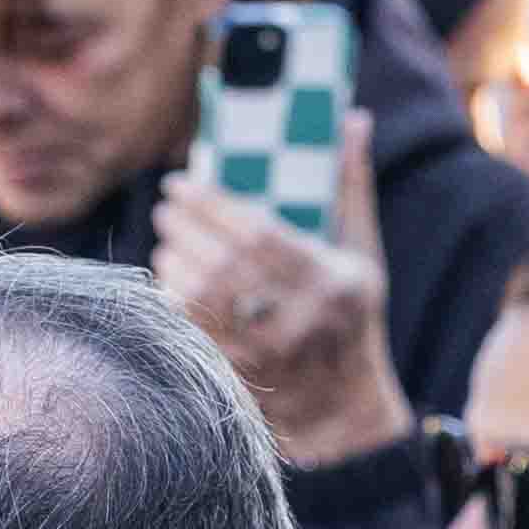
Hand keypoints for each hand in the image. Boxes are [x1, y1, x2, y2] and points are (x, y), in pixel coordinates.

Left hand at [152, 118, 414, 463]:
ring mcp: (265, 355)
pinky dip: (172, 302)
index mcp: (330, 283)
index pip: (257, 235)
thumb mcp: (362, 252)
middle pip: (222, 264)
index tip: (178, 184)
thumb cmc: (351, 318)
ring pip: (200, 299)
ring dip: (174, 263)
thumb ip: (350, 186)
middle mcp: (298, 320)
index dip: (210, 206)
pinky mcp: (238, 378)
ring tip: (167, 241)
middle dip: (184, 230)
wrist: (342, 410)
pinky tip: (169, 282)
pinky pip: (189, 331)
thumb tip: (353, 118)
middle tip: (166, 209)